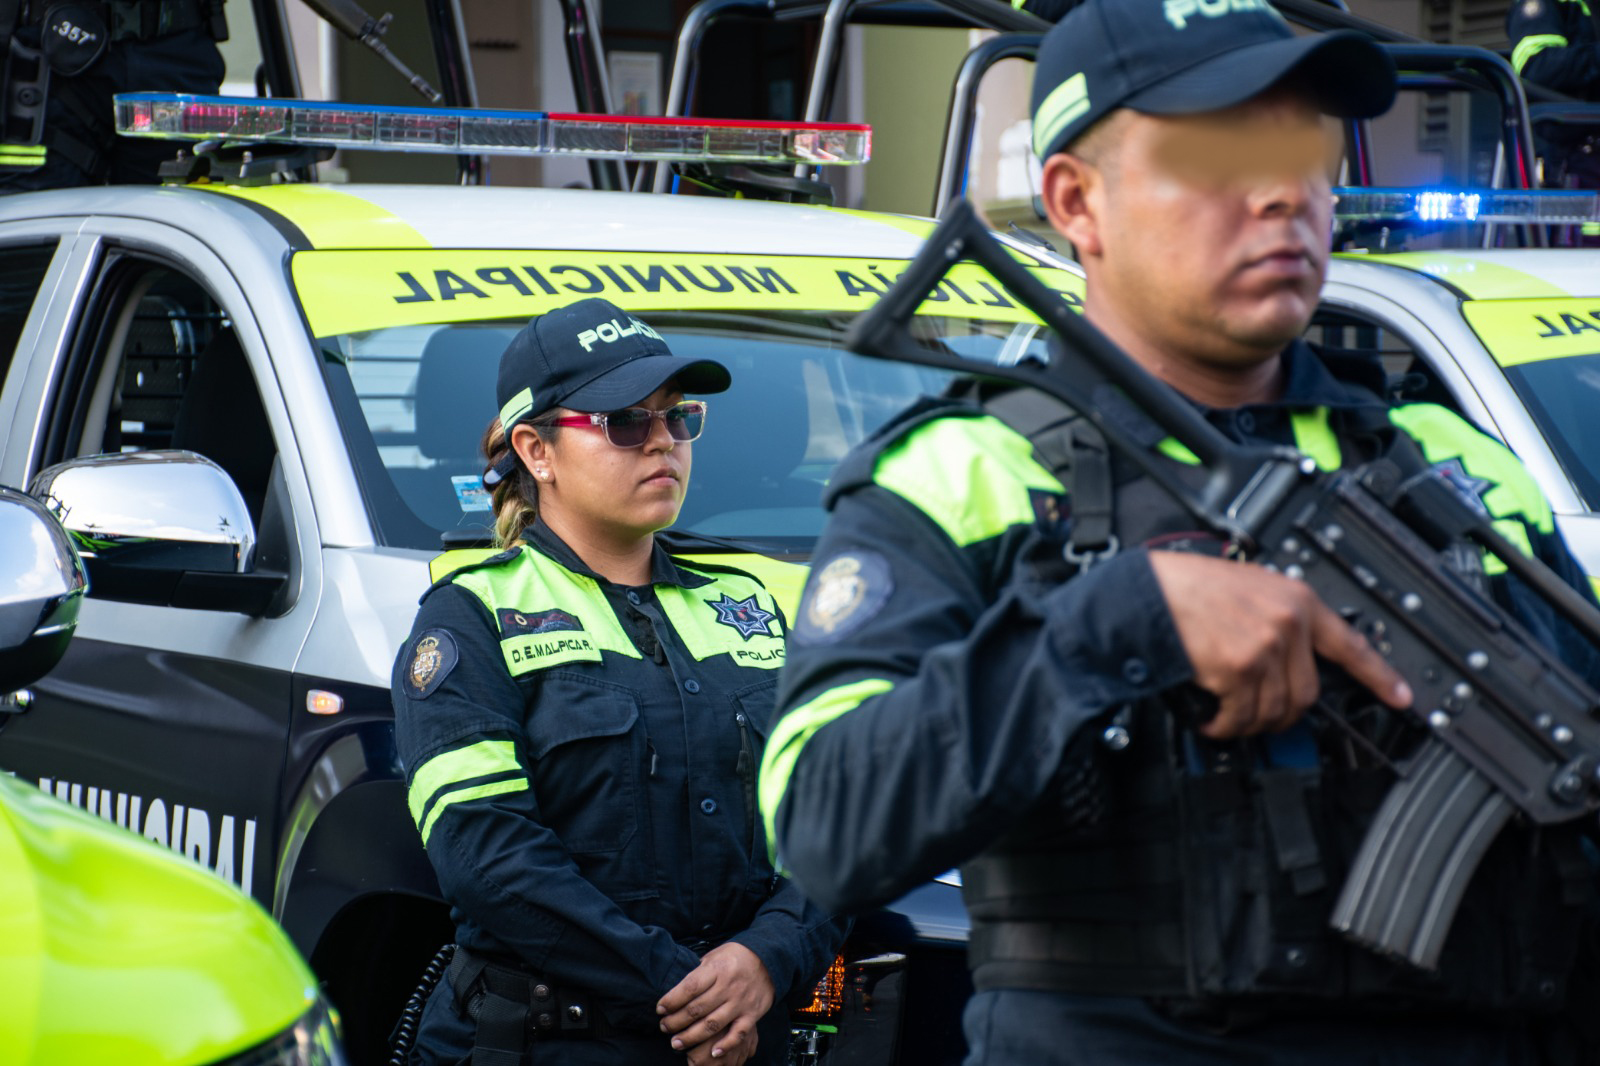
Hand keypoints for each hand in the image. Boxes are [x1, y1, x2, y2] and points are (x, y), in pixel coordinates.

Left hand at [657, 942, 773, 1064]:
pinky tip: (712, 1052)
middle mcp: (728, 987)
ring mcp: (741, 1002)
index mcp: (717, 969)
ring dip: (691, 1037)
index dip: (672, 1000)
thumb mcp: (714, 956)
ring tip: (676, 1043)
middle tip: (664, 1027)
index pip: (689, 988)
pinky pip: (738, 1034)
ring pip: (712, 1024)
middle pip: (697, 1009)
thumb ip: (698, 972)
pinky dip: (725, 1045)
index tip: (660, 1008)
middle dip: (676, 1021)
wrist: (769, 959)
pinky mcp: (752, 1015)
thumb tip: (676, 990)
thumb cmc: (736, 956)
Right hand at [1148, 552, 1411, 737]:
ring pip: (1275, 710)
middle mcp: (1288, 623)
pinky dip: (1225, 726)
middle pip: (1306, 693)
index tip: (1401, 697)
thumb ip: (1278, 618)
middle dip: (1281, 714)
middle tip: (1257, 714)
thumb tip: (1289, 660)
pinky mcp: (1240, 669)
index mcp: (1296, 600)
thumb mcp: (1248, 588)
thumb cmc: (1186, 588)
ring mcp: (1266, 647)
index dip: (1380, 676)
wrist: (1148, 593)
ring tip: (1226, 715)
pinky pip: (1242, 716)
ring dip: (1248, 723)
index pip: (1351, 644)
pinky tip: (1211, 718)